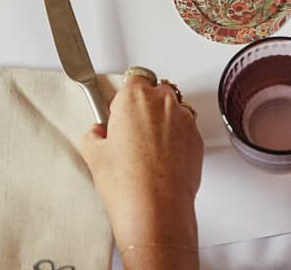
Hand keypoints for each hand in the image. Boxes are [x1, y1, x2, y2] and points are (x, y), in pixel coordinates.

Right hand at [81, 75, 202, 268]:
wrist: (157, 213)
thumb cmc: (127, 184)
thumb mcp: (95, 156)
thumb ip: (93, 134)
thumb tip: (97, 133)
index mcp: (134, 97)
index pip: (133, 78)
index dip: (126, 96)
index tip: (120, 111)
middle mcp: (162, 101)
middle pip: (155, 91)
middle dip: (145, 106)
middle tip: (132, 133)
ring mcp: (183, 118)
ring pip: (173, 108)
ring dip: (163, 120)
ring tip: (149, 149)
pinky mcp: (197, 137)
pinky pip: (185, 129)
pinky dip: (177, 138)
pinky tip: (163, 160)